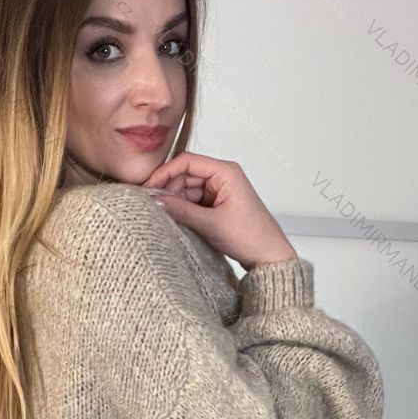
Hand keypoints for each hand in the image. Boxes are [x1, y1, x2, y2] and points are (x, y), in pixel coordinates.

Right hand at [141, 152, 296, 269]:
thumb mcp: (211, 224)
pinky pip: (194, 201)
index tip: (149, 187)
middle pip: (186, 175)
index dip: (165, 173)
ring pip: (188, 189)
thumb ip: (181, 210)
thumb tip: (157, 201)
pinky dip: (184, 208)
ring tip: (164, 215)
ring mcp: (220, 190)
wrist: (268, 256)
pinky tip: (175, 218)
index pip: (188, 162)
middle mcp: (223, 177)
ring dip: (175, 201)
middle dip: (169, 189)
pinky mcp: (218, 204)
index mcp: (226, 172)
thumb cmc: (251, 237)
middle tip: (153, 205)